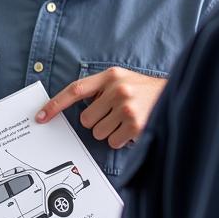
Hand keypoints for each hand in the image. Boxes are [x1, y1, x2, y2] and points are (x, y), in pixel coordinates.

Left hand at [36, 68, 166, 148]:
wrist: (178, 95)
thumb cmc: (145, 91)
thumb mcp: (123, 80)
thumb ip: (100, 89)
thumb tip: (76, 107)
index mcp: (111, 76)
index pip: (75, 90)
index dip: (55, 104)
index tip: (40, 116)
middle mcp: (118, 89)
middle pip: (86, 119)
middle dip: (98, 121)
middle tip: (116, 115)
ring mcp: (127, 107)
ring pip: (99, 133)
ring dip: (111, 131)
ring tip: (128, 120)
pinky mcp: (135, 125)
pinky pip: (113, 141)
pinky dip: (122, 139)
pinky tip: (134, 128)